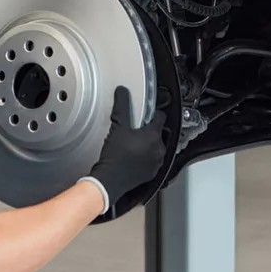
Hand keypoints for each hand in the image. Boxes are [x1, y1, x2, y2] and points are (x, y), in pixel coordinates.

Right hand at [86, 86, 166, 208]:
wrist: (110, 180)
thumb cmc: (115, 155)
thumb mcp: (118, 127)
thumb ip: (122, 106)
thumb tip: (122, 91)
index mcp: (154, 136)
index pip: (160, 117)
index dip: (153, 113)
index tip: (145, 113)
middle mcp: (159, 149)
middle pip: (158, 132)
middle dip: (149, 130)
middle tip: (135, 129)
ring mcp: (156, 163)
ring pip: (156, 147)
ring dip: (148, 144)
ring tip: (133, 143)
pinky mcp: (151, 174)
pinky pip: (151, 161)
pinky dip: (145, 157)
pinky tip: (133, 156)